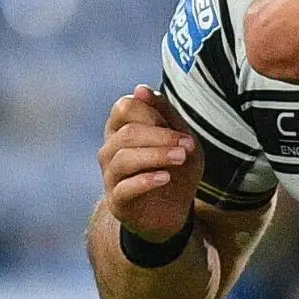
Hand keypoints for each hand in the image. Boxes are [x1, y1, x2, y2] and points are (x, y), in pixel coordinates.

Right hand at [98, 85, 202, 241]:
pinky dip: (145, 180)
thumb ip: (165, 113)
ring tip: (181, 158)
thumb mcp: (180, 138)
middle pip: (127, 133)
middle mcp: (110, 151)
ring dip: (157, 155)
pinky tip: (165, 178)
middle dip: (161, 136)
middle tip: (188, 144)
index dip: (150, 111)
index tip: (175, 125)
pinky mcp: (117, 202)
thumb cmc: (176, 168)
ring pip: (123, 158)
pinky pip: (123, 187)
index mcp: (123, 130)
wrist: (175, 210)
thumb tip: (140, 88)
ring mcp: (111, 177)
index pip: (124, 107)